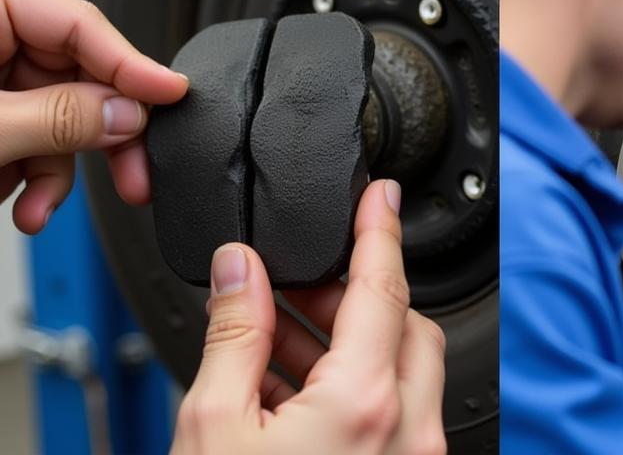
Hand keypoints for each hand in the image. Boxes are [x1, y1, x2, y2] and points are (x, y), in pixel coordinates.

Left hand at [0, 0, 187, 231]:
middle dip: (98, 135)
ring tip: (40, 209)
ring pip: (53, 112)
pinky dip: (27, 172)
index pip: (81, 23)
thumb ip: (58, 118)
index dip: (133, 66)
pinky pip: (25, 132)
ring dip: (56, 169)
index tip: (175, 96)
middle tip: (135, 175)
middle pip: (74, 73)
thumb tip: (127, 114)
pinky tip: (18, 200)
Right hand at [173, 179, 446, 454]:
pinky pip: (393, 418)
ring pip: (403, 372)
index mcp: (364, 404)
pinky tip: (289, 389)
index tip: (380, 195)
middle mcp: (407, 435)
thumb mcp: (212, 429)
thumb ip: (232, 335)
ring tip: (278, 336)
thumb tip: (238, 268)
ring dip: (350, 344)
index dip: (380, 229)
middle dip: (354, 294)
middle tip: (299, 283)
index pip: (384, 286)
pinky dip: (353, 391)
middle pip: (404, 324)